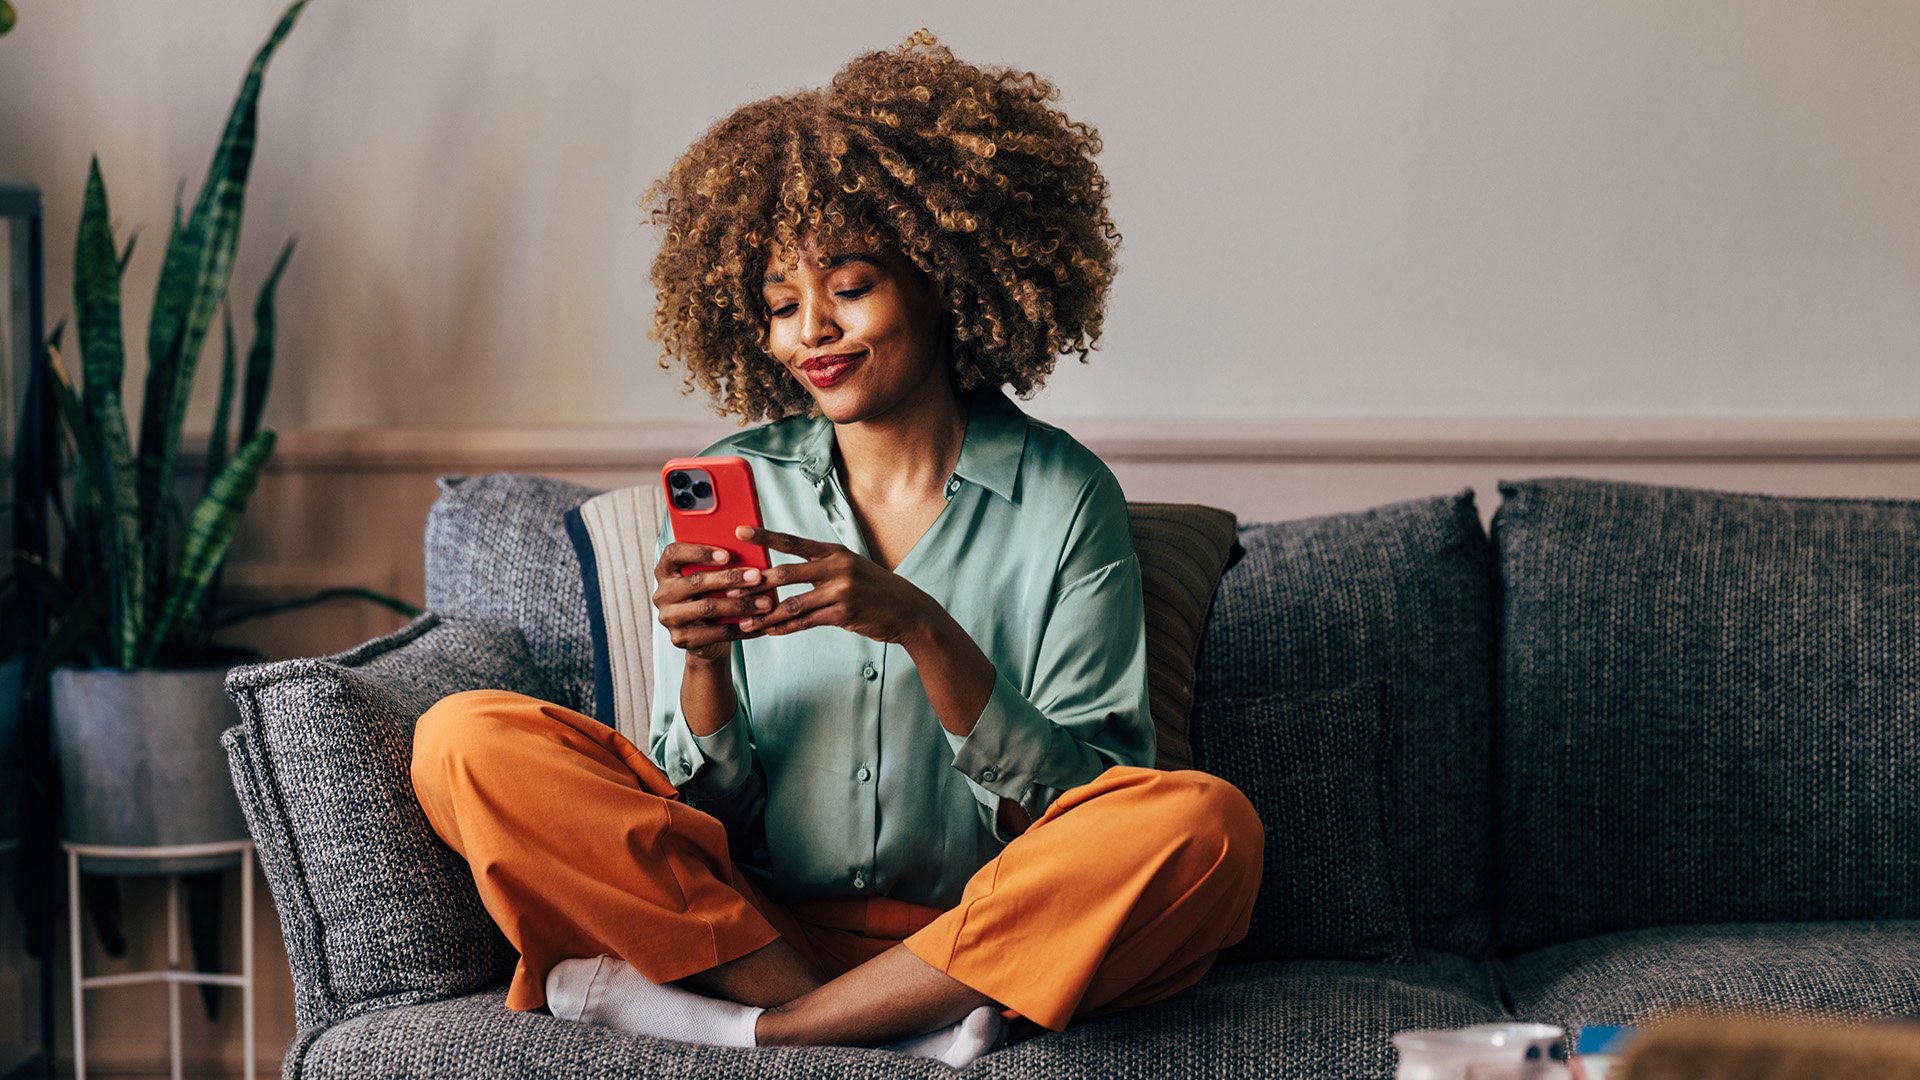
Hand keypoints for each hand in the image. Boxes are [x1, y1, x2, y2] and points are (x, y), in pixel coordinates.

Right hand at [650, 540, 772, 660]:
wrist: (705, 638)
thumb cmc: (711, 596)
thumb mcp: (711, 578)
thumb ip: (721, 564)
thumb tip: (751, 552)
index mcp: (665, 571)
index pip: (673, 553)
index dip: (699, 552)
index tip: (727, 554)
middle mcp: (662, 594)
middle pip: (695, 582)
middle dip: (730, 578)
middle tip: (757, 576)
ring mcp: (670, 618)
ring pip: (707, 608)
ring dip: (741, 604)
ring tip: (765, 602)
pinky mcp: (682, 639)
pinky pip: (717, 632)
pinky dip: (743, 627)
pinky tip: (762, 623)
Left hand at [731, 525, 936, 644]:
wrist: (908, 610)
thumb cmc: (874, 589)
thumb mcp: (850, 568)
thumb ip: (821, 568)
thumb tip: (784, 573)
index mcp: (834, 552)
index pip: (793, 542)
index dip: (765, 536)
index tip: (740, 530)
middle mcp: (837, 567)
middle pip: (786, 573)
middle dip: (756, 583)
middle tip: (730, 588)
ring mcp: (841, 591)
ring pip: (792, 603)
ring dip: (765, 614)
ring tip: (744, 621)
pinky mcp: (844, 614)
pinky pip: (806, 622)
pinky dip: (784, 628)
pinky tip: (769, 632)